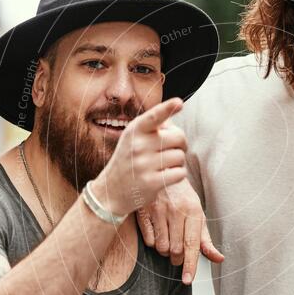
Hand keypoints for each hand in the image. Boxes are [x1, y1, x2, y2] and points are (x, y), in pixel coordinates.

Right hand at [93, 98, 187, 216]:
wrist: (112, 191)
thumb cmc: (130, 160)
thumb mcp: (134, 138)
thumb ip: (153, 125)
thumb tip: (176, 107)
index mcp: (135, 130)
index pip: (153, 117)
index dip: (167, 108)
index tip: (179, 102)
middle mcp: (138, 145)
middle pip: (178, 137)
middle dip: (181, 144)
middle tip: (173, 150)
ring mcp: (144, 165)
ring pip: (180, 157)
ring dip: (178, 162)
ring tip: (164, 165)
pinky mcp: (151, 182)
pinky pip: (179, 173)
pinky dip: (177, 175)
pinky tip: (166, 176)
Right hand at [137, 179, 224, 283]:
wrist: (164, 173)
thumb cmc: (183, 198)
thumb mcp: (198, 216)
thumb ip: (206, 240)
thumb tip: (219, 259)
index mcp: (194, 211)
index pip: (192, 245)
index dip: (190, 265)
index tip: (187, 279)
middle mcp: (177, 210)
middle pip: (176, 250)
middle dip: (177, 258)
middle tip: (178, 254)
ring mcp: (159, 210)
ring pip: (161, 247)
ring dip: (165, 251)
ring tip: (168, 240)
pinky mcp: (143, 211)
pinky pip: (148, 240)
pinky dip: (153, 242)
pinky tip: (156, 232)